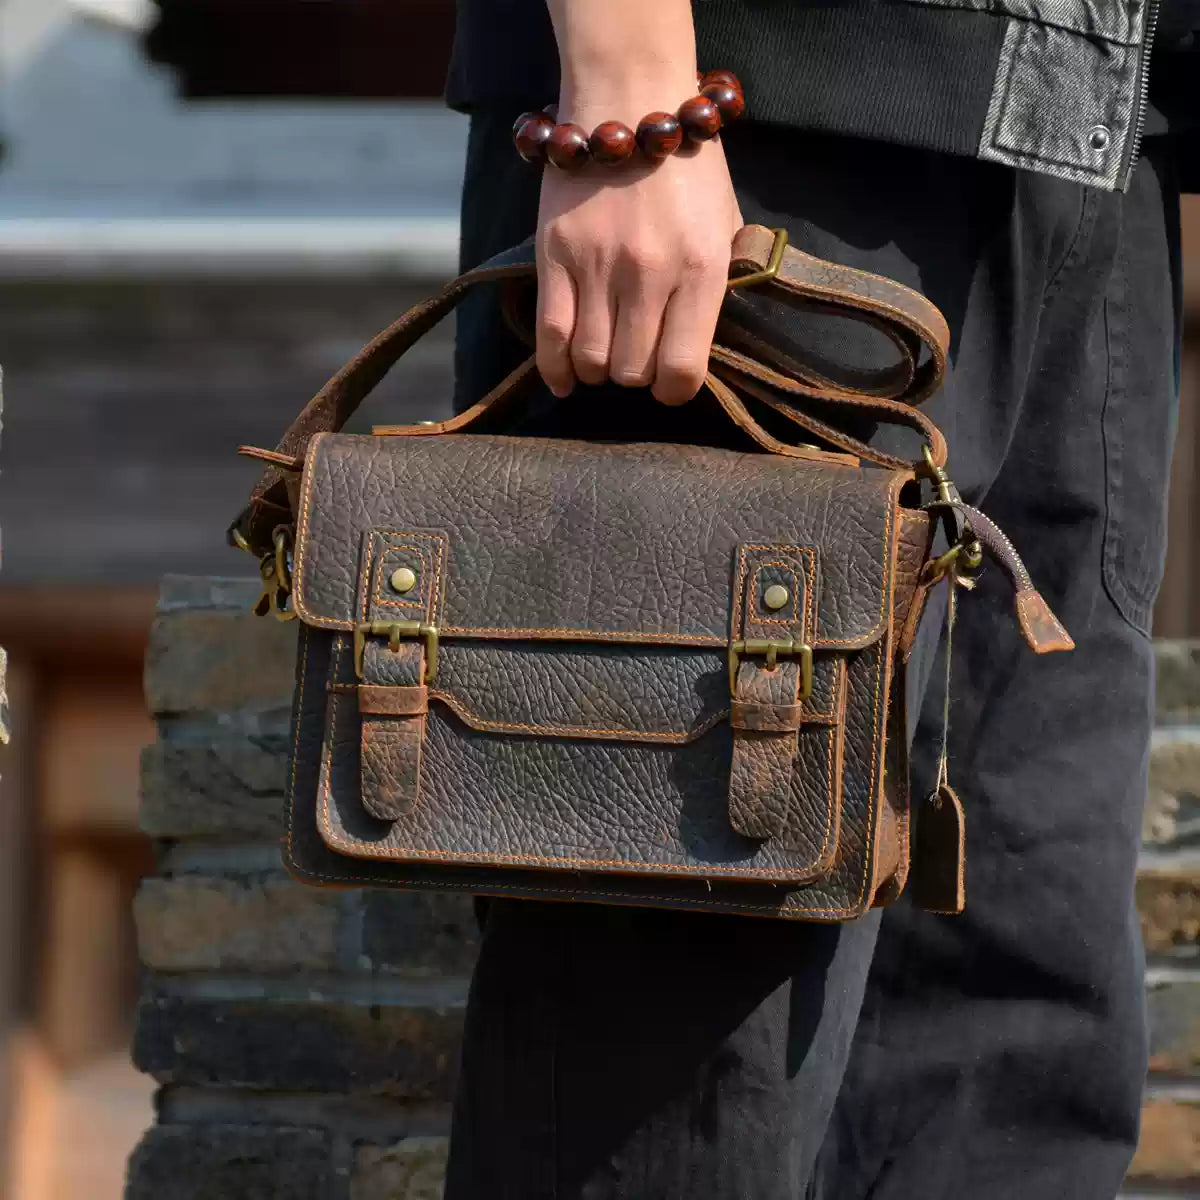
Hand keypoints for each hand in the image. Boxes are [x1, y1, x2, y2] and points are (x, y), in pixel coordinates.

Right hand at [536, 132, 742, 406]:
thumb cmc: (687, 169)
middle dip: (635, 373)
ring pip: (591, 360)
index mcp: (701, 268)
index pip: (681, 371)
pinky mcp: (555, 255)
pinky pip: (549, 336)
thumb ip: (715, 288)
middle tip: (636, 351)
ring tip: (605, 347)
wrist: (629, 99)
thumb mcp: (725, 226)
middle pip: (632, 371)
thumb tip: (694, 351)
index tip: (670, 383)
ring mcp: (597, 265)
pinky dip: (556, 369)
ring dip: (598, 366)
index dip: (674, 391)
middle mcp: (648, 273)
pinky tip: (566, 377)